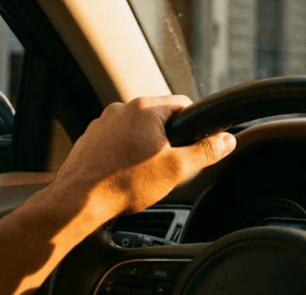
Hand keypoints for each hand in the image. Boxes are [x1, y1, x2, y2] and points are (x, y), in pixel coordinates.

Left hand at [51, 96, 235, 219]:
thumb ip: (206, 151)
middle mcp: (122, 108)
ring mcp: (103, 122)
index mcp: (146, 108)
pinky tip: (125, 173)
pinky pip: (117, 138)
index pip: (184, 104)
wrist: (78, 202)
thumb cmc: (125, 184)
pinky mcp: (90, 138)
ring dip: (145, 144)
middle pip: (160, 116)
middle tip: (169, 164)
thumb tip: (227, 140)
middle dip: (168, 138)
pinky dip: (124, 151)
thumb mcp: (177, 169)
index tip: (195, 143)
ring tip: (144, 172)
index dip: (195, 124)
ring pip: (137, 128)